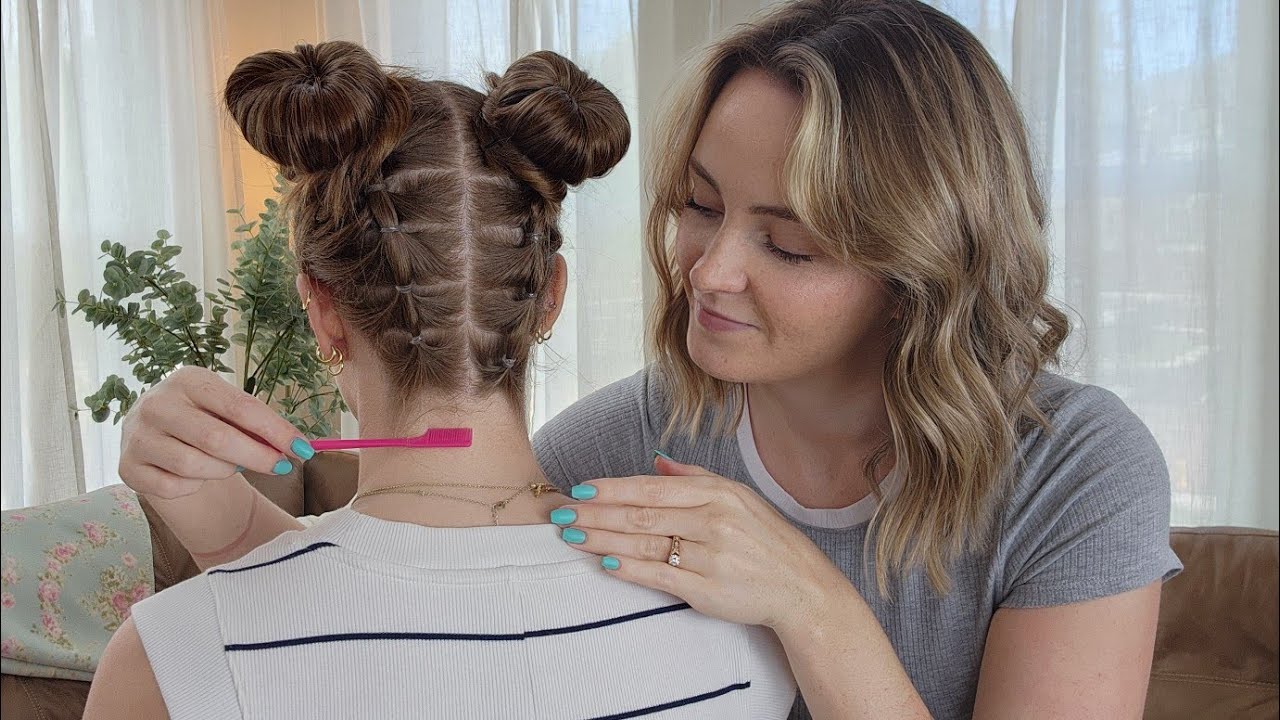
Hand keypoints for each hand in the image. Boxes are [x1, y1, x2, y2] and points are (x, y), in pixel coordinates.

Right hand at [118, 366, 314, 499]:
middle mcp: (156, 403)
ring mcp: (137, 435)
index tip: (304, 449)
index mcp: (188, 380)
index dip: (276, 430)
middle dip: (257, 457)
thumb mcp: (227, 411)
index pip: (240, 406)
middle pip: (217, 438)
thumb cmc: (204, 421)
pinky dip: (193, 487)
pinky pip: (172, 487)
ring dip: (224, 472)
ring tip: (231, 466)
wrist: (157, 438)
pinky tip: (196, 476)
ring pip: (194, 465)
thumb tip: (298, 446)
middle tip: (282, 467)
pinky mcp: (127, 467)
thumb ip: (257, 424)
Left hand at [552, 455, 850, 633]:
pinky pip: (658, 576)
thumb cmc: (767, 541)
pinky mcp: (706, 590)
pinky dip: (628, 569)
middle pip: (641, 514)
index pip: (652, 487)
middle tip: (561, 512)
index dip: (612, 488)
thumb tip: (655, 460)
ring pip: (644, 543)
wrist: (802, 588)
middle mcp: (713, 522)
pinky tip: (604, 562)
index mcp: (718, 495)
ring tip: (572, 534)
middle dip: (595, 512)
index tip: (580, 488)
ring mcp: (709, 557)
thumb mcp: (740, 497)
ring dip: (602, 539)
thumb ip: (695, 478)